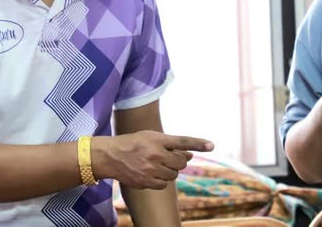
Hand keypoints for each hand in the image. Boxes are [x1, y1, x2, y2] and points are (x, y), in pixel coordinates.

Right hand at [94, 131, 213, 189]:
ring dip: (168, 171)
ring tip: (154, 164)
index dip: (198, 143)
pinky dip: (160, 180)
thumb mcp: (149, 137)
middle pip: (180, 162)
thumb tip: (190, 156)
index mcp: (156, 139)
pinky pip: (164, 184)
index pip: (182, 141)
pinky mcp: (146, 182)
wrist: (110, 156)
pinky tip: (150, 173)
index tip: (211, 145)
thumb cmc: (132, 144)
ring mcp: (151, 169)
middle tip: (165, 157)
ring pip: (173, 175)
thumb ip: (170, 145)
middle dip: (176, 161)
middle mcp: (155, 153)